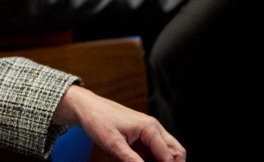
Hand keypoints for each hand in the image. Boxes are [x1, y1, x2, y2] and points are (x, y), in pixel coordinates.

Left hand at [53, 86, 184, 161]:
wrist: (86, 107)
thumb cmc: (98, 120)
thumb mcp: (113, 144)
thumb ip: (132, 161)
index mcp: (150, 128)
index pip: (169, 158)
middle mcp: (154, 128)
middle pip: (177, 153)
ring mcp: (149, 130)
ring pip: (168, 152)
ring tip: (138, 161)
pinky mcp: (143, 134)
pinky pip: (156, 150)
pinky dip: (154, 160)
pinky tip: (138, 161)